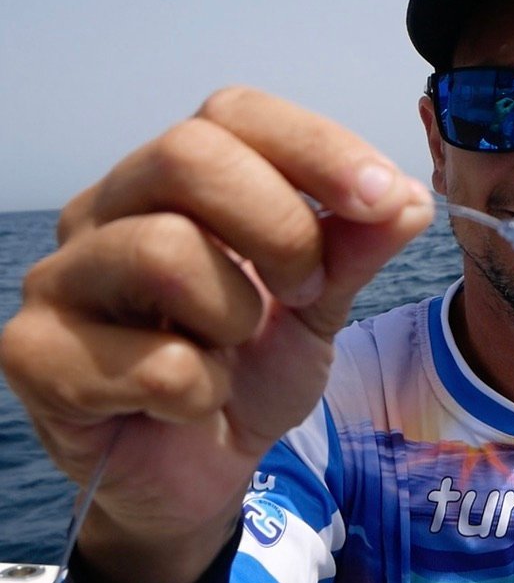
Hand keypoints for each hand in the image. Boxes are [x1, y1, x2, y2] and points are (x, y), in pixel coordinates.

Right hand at [0, 87, 433, 582]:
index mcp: (175, 182)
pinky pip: (150, 362)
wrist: (198, 469)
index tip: (386, 198)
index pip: (234, 113)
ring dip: (236, 317)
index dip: (318, 147)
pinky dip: (201, 393)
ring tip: (233, 352)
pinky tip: (190, 405)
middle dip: (281, 229)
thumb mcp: (318, 307)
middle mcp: (108, 210)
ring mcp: (61, 278)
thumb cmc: (249, 370)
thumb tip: (408, 197)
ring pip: (163, 250)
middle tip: (307, 291)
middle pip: (188, 155)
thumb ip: (355, 250)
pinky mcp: (34, 354)